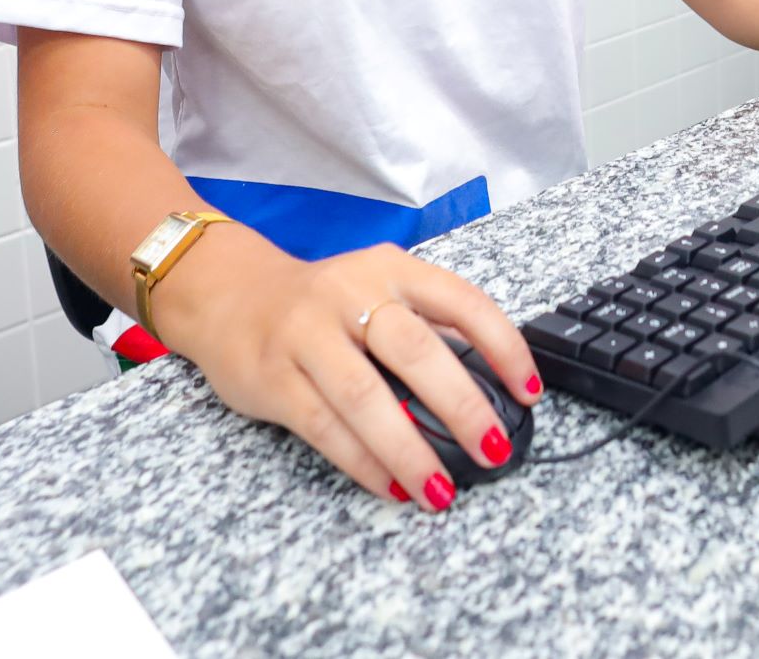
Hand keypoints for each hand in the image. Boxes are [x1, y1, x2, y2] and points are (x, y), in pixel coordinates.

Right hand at [160, 236, 541, 511]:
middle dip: (462, 405)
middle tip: (494, 448)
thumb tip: (490, 381)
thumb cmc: (321, 302)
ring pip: (366, 396)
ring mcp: (307, 335)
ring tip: (440, 488)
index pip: (462, 302)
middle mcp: (350, 295)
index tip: (530, 392)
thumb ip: (426, 326)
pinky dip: (363, 462)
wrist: (228, 293)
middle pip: (416, 351)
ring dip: (409, 448)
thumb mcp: (378, 289)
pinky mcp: (272, 377)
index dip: (503, 347)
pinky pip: (324, 427)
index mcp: (390, 270)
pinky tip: (392, 486)